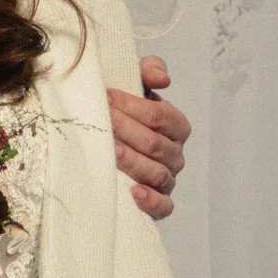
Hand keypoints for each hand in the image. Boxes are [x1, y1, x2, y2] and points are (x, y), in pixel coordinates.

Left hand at [109, 53, 191, 220]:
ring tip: (109, 150)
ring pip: (156, 172)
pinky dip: (151, 201)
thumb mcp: (134, 84)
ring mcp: (168, 179)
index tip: (106, 96)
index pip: (161, 116)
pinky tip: (133, 192)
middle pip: (155, 144)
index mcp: (175, 125)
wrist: (105, 141)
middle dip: (126, 130)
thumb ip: (149, 71)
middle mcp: (175, 153)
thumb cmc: (122, 110)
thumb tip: (162, 79)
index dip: (133, 106)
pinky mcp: (159, 203)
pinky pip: (163, 206)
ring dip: (131, 161)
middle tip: (101, 120)